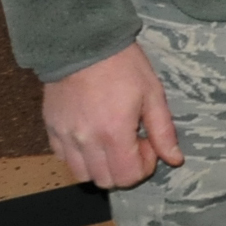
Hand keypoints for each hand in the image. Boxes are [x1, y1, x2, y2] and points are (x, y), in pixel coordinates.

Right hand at [41, 41, 181, 189]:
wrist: (83, 44)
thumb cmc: (123, 66)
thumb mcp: (152, 94)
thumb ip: (163, 131)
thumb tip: (175, 159)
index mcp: (114, 133)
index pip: (127, 177)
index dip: (143, 166)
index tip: (147, 144)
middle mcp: (85, 140)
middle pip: (105, 181)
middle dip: (124, 169)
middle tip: (132, 141)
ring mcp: (65, 137)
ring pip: (82, 174)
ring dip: (101, 166)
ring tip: (111, 140)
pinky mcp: (51, 129)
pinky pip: (64, 158)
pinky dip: (80, 156)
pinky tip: (92, 135)